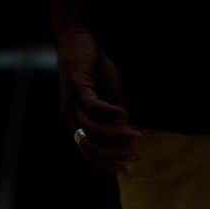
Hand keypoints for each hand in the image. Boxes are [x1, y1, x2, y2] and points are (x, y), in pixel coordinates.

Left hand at [55, 27, 138, 173]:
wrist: (80, 40)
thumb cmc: (97, 70)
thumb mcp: (114, 99)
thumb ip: (120, 120)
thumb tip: (134, 141)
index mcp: (78, 123)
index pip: (89, 154)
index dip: (108, 165)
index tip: (130, 169)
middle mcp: (71, 117)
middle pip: (90, 148)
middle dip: (115, 154)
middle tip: (137, 154)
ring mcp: (71, 103)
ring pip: (93, 129)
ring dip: (119, 133)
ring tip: (139, 132)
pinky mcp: (76, 87)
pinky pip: (93, 107)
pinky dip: (111, 112)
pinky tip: (125, 111)